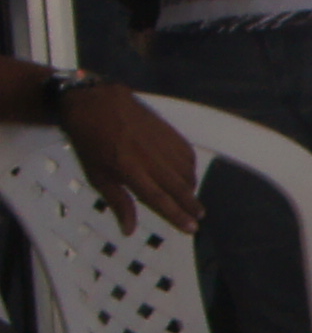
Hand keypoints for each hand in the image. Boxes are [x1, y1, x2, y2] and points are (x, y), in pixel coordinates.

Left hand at [60, 83, 203, 235]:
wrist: (97, 103)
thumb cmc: (91, 141)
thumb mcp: (97, 175)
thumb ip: (117, 201)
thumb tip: (128, 229)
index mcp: (129, 170)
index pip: (159, 199)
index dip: (176, 215)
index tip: (191, 228)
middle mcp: (150, 158)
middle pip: (178, 188)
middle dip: (191, 205)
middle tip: (199, 217)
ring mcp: (162, 144)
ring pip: (187, 172)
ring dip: (191, 188)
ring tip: (190, 198)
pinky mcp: (170, 132)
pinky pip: (188, 155)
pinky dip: (191, 168)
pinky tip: (187, 175)